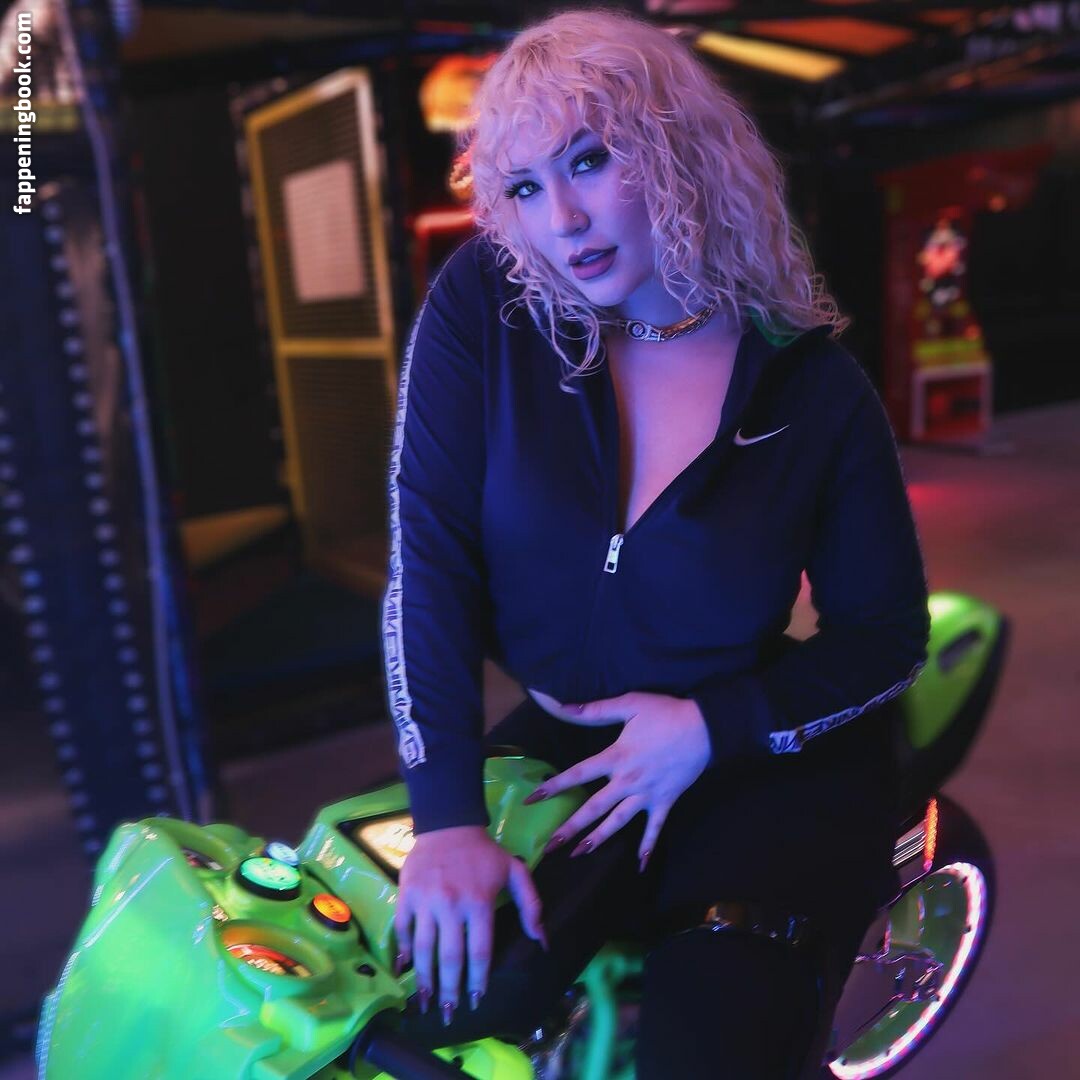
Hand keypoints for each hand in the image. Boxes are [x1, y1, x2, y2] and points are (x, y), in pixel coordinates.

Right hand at [393, 825, 545, 1026]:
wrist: (448, 824)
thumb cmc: (484, 853)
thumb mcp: (516, 872)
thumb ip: (531, 905)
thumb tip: (542, 941)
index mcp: (479, 902)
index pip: (480, 951)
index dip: (478, 980)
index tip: (477, 1000)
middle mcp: (451, 905)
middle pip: (450, 958)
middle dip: (450, 990)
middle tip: (449, 1013)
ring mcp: (426, 901)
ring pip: (424, 949)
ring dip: (424, 980)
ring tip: (426, 1002)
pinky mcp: (407, 896)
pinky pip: (402, 930)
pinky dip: (403, 952)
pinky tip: (404, 971)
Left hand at [524, 689, 710, 870]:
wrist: (705, 728)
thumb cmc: (666, 713)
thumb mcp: (630, 704)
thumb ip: (595, 709)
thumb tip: (563, 706)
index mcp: (616, 757)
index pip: (578, 775)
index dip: (554, 787)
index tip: (532, 800)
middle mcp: (627, 781)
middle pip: (594, 808)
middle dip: (570, 827)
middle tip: (550, 846)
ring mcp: (647, 795)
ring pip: (618, 822)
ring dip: (598, 839)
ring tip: (579, 854)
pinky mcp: (665, 802)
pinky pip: (655, 829)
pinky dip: (648, 847)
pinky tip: (641, 866)